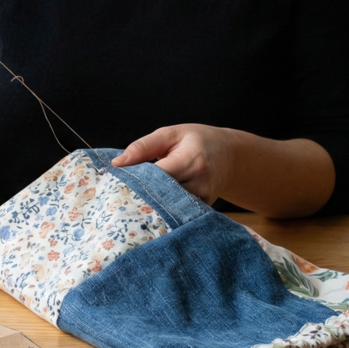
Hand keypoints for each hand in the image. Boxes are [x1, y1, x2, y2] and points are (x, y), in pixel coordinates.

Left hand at [111, 124, 240, 203]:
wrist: (231, 157)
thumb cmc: (198, 141)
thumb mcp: (172, 134)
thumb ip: (143, 147)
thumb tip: (117, 164)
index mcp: (190, 160)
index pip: (156, 176)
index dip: (135, 180)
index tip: (117, 182)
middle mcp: (200, 183)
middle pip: (160, 195)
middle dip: (139, 196)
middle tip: (119, 197)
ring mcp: (203, 199)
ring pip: (168, 208)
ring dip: (150, 204)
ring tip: (134, 201)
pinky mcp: (203, 209)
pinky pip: (177, 213)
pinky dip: (163, 209)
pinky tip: (151, 206)